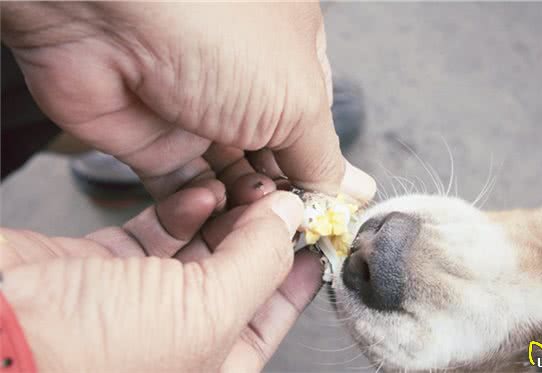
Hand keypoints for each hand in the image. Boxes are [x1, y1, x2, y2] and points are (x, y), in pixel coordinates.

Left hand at [1, 2, 374, 201]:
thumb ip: (321, 156)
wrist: (108, 18)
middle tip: (294, 228)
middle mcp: (243, 87)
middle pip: (274, 161)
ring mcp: (197, 116)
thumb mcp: (296, 98)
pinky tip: (217, 214)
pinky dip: (201, 209)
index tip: (331, 216)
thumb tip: (349, 192)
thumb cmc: (212, 32)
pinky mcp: (153, 144)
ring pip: (231, 182)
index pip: (314, 130)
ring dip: (246, 209)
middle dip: (286, 197)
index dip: (323, 175)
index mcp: (288, 59)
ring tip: (258, 225)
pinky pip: (184, 191)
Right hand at [1, 186, 320, 371]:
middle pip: (237, 276)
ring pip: (201, 247)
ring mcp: (140, 297)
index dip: (296, 276)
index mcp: (209, 365)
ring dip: (226, 215)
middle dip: (260, 234)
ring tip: (247, 187)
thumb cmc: (91, 352)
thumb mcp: (203, 314)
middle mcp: (177, 335)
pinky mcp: (106, 261)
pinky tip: (201, 191)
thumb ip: (257, 263)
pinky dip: (183, 208)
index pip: (269, 319)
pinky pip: (160, 229)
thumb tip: (289, 218)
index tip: (315, 234)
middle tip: (281, 196)